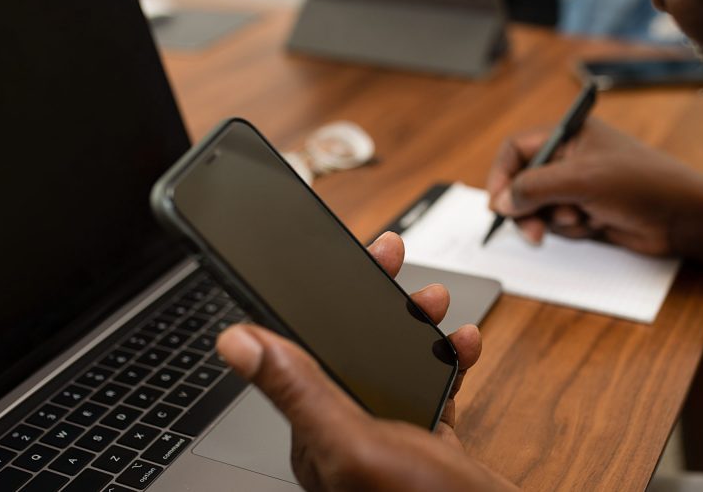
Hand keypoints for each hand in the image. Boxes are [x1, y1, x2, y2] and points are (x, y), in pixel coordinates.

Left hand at [216, 232, 516, 491]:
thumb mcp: (357, 444)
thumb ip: (301, 392)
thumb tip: (237, 342)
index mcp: (320, 435)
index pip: (307, 350)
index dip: (324, 300)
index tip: (343, 257)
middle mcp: (351, 435)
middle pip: (354, 349)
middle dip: (377, 301)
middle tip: (393, 258)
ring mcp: (392, 439)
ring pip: (395, 363)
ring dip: (415, 326)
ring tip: (437, 303)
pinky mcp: (429, 444)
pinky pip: (434, 388)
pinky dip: (450, 361)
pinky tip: (465, 346)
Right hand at [487, 118, 702, 255]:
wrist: (682, 217)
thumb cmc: (641, 185)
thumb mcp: (581, 181)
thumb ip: (534, 188)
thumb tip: (500, 202)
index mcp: (570, 134)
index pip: (518, 149)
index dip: (502, 175)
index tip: (498, 203)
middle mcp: (571, 158)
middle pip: (523, 182)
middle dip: (526, 207)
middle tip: (533, 230)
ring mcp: (578, 186)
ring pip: (540, 207)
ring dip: (554, 219)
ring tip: (582, 219)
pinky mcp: (587, 210)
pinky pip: (559, 223)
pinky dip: (572, 229)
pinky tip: (597, 225)